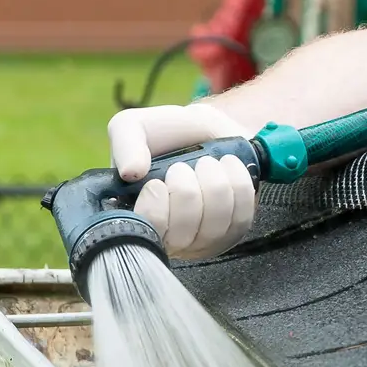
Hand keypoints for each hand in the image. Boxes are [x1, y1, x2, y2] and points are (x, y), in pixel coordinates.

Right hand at [107, 104, 255, 259]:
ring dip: (213, 180)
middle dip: (186, 186)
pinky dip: (237, 182)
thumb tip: (130, 172)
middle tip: (183, 166)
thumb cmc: (166, 133)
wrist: (209, 131)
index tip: (158, 181)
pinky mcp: (232, 233)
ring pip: (215, 220)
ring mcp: (202, 241)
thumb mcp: (135, 126)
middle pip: (184, 228)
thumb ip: (125, 142)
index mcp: (137, 218)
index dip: (156, 206)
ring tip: (207, 163)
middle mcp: (169, 238)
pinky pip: (241, 215)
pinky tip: (228, 168)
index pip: (147, 233)